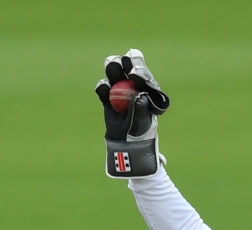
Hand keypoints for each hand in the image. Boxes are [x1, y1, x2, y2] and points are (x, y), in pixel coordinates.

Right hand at [95, 49, 169, 177]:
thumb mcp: (143, 122)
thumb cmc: (141, 134)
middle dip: (126, 65)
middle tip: (122, 60)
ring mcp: (121, 93)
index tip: (134, 72)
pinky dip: (103, 88)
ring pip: (116, 78)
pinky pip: (104, 91)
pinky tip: (103, 87)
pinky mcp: (108, 100)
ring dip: (113, 71)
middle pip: (129, 73)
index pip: (144, 77)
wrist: (127, 146)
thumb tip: (138, 95)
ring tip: (111, 64)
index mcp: (148, 91)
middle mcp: (135, 89)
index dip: (139, 71)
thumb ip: (140, 108)